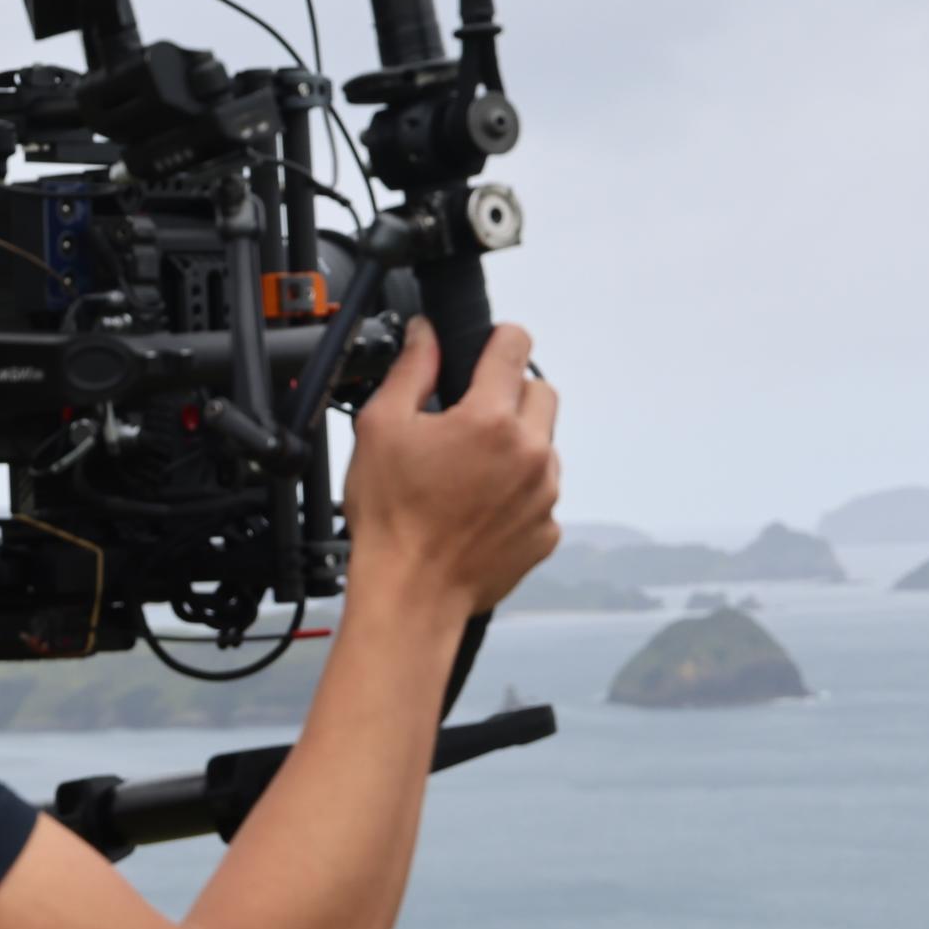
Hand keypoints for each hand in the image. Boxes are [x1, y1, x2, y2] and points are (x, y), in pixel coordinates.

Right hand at [347, 317, 561, 614]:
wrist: (411, 594)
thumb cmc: (392, 518)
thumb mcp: (381, 428)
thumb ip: (412, 370)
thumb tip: (426, 334)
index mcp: (491, 420)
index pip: (516, 346)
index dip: (499, 340)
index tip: (489, 348)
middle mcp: (530, 453)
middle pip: (541, 393)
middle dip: (510, 395)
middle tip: (470, 419)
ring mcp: (545, 494)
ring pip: (544, 445)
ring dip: (517, 446)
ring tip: (469, 471)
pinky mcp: (547, 530)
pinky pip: (542, 493)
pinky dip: (519, 492)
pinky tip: (480, 506)